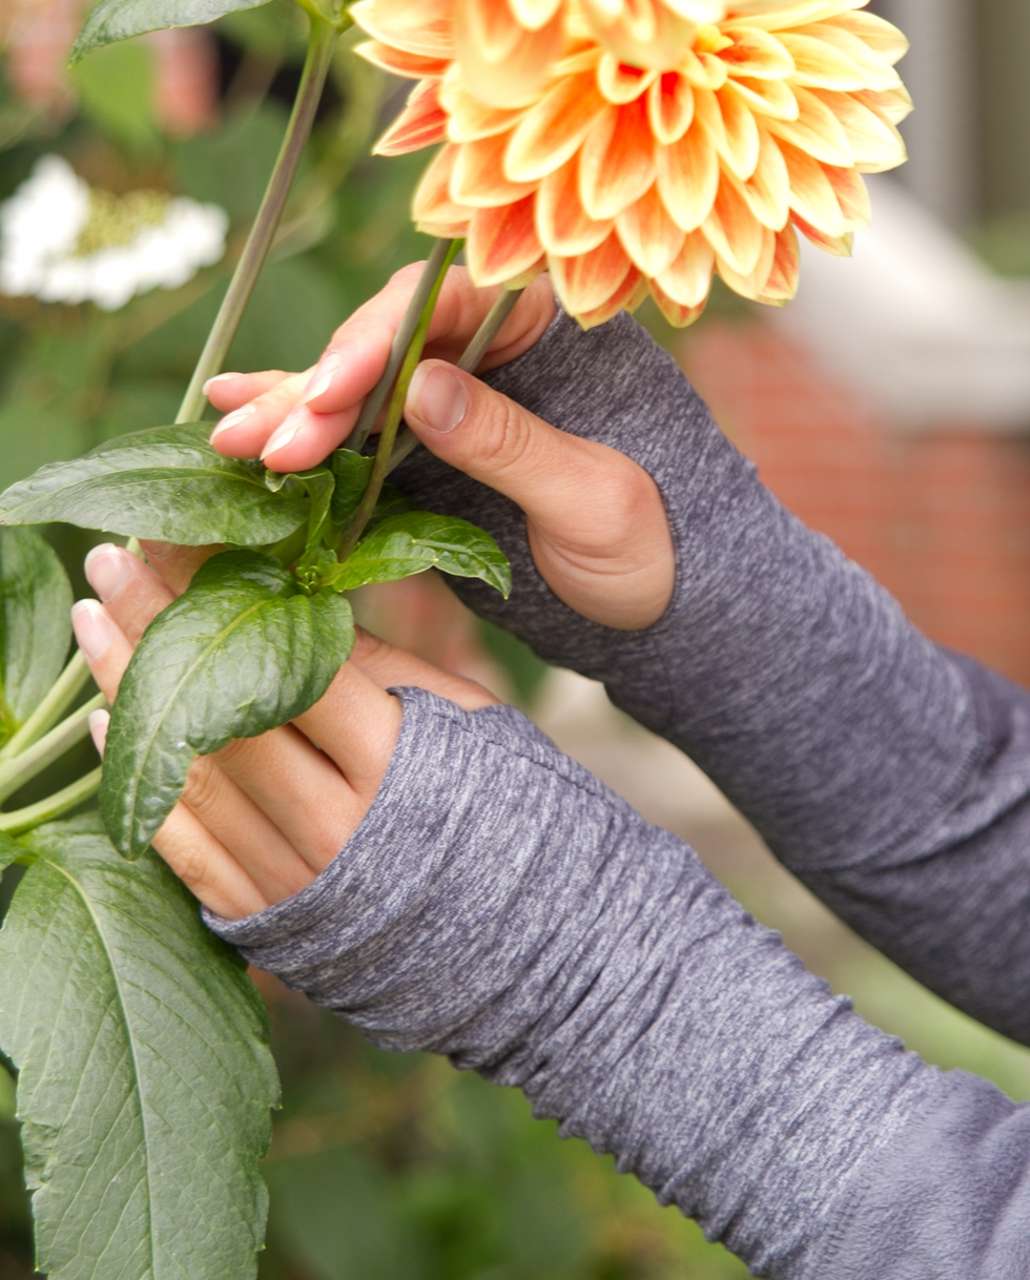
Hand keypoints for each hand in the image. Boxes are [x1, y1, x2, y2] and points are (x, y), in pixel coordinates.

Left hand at [72, 542, 495, 920]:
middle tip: (108, 562)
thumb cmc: (503, 806)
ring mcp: (292, 879)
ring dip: (129, 693)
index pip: (287, 659)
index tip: (176, 538)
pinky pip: (182, 849)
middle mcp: (334, 826)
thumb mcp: (463, 717)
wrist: (518, 933)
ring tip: (94, 623)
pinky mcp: (263, 917)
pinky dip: (136, 783)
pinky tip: (105, 724)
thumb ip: (377, 664)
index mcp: (394, 762)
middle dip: (157, 628)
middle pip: (224, 712)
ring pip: (189, 773)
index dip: (224, 597)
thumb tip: (291, 594)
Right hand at [207, 265, 674, 631]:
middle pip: (388, 346)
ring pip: (362, 389)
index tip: (326, 394)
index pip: (448, 305)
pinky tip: (240, 412)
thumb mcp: (596, 500)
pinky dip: (307, 429)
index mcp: (549, 332)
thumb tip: (419, 386)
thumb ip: (511, 443)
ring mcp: (458, 400)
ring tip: (226, 438)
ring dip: (293, 413)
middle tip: (259, 443)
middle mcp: (494, 351)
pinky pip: (363, 433)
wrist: (663, 605)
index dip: (375, 342)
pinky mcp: (434, 451)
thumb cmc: (656, 547)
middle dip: (318, 392)